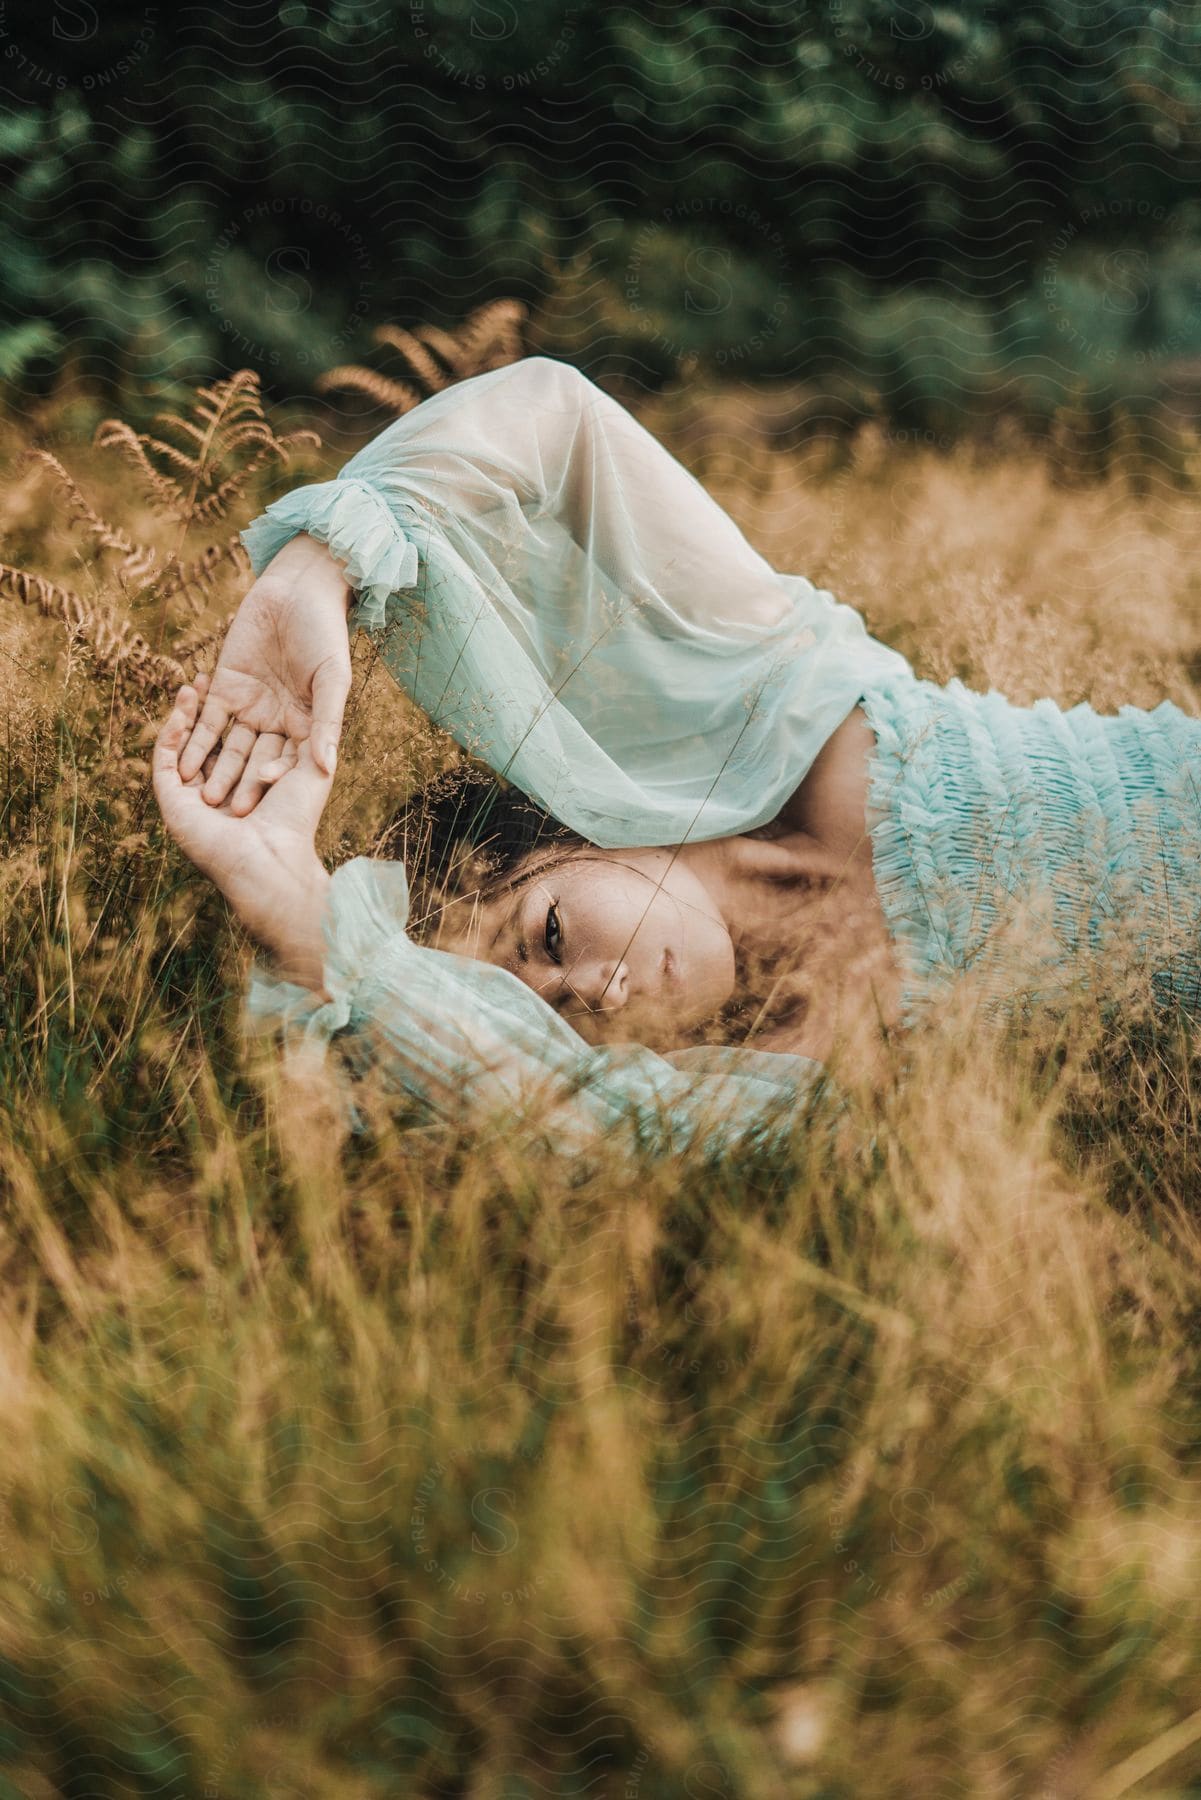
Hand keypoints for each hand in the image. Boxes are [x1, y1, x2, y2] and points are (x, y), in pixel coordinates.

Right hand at [155, 676, 334, 991]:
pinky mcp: (173, 800)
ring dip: (187, 713)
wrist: (267, 863)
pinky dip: (171, 732)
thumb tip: (319, 704)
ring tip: (192, 681)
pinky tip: (182, 704)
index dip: (241, 708)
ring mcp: (194, 794)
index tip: (243, 680)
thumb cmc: (296, 821)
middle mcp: (222, 786)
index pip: (243, 736)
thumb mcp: (313, 770)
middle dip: (207, 705)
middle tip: (205, 672)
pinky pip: (166, 759)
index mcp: (252, 782)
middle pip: (211, 737)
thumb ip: (318, 737)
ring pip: (186, 744)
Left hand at [177, 533, 353, 815]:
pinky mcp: (224, 688)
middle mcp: (279, 721)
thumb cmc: (325, 633)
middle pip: (256, 760)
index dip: (273, 785)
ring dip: (214, 769)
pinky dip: (195, 740)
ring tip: (198, 794)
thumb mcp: (332, 680)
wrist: (297, 590)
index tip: (260, 808)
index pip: (289, 764)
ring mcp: (251, 706)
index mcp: (308, 725)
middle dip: (239, 784)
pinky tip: (181, 762)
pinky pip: (207, 720)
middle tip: (222, 812)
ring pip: (229, 746)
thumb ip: (327, 723)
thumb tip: (326, 767)